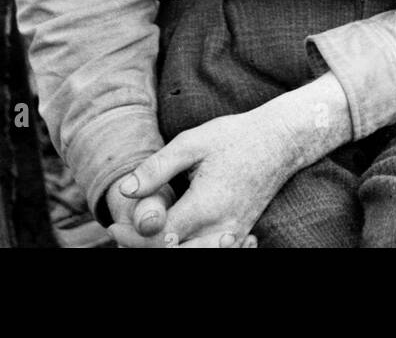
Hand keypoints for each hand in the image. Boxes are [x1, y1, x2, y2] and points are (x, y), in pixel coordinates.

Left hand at [116, 73, 351, 247]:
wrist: (280, 142)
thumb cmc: (234, 138)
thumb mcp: (192, 142)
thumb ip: (158, 167)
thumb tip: (125, 190)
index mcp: (205, 207)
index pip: (159, 239)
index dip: (132, 236)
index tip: (115, 225)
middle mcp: (221, 229)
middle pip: (173, 255)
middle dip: (145, 247)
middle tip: (126, 232)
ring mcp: (233, 236)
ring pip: (193, 257)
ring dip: (166, 249)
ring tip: (147, 233)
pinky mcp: (239, 236)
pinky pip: (211, 253)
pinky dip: (189, 249)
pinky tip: (173, 239)